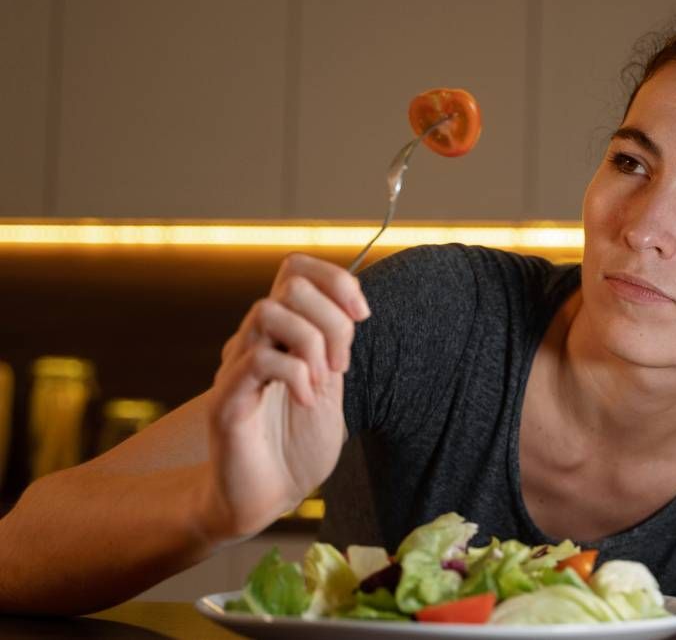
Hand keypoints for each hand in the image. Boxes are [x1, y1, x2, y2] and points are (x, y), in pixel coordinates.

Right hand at [202, 253, 369, 540]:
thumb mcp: (329, 383)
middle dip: (332, 319)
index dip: (334, 278)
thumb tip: (353, 304)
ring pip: (268, 312)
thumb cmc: (298, 444)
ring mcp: (236, 367)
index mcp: (281, 333)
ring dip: (311, 343)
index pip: (295, 267)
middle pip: (289, 285)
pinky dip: (296, 375)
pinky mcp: (225, 400)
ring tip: (324, 382)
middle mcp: (253, 341)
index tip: (362, 314)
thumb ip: (334, 344)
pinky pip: (258, 360)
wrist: (269, 496)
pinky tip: (308, 401)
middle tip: (341, 365)